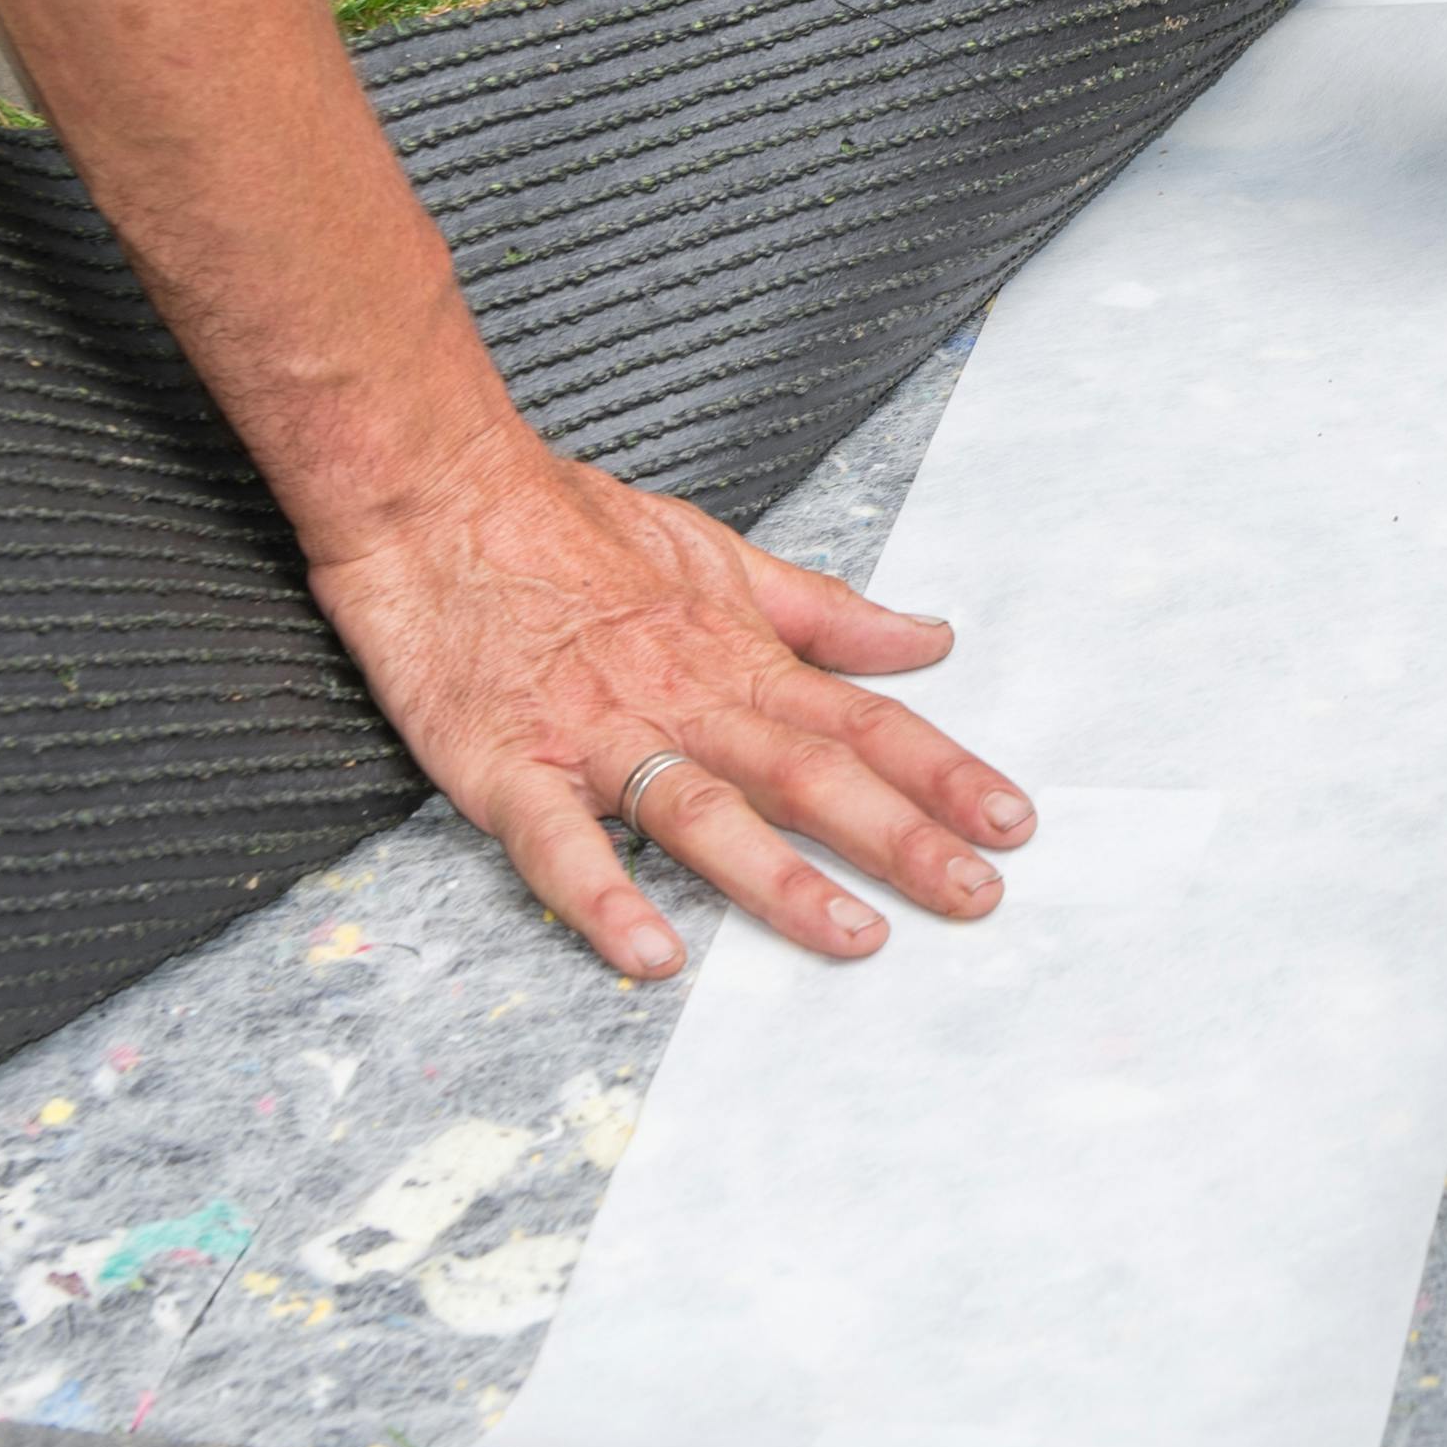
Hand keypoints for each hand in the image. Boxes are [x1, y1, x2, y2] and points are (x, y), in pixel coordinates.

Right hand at [299, 438, 1033, 976]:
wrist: (433, 492)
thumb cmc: (567, 524)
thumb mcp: (718, 553)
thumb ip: (824, 611)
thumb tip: (927, 636)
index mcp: (736, 657)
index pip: (862, 721)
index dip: (942, 772)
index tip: (1013, 821)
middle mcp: (683, 699)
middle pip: (809, 774)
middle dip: (900, 837)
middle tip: (978, 895)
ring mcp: (595, 735)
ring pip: (703, 813)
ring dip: (781, 879)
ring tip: (854, 937)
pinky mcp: (504, 763)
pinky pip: (559, 842)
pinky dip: (604, 896)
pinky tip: (651, 954)